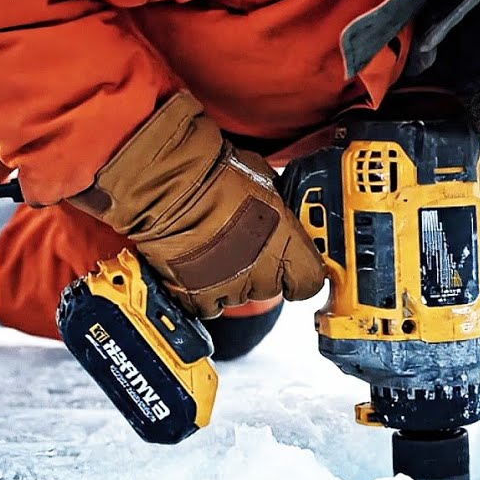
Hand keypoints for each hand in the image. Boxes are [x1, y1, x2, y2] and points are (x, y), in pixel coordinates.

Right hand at [68, 92, 325, 317]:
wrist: (170, 185)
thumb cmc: (217, 175)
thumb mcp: (265, 181)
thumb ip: (278, 206)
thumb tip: (279, 206)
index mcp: (286, 246)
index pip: (310, 281)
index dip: (301, 273)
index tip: (293, 264)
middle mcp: (260, 273)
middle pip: (271, 288)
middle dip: (262, 271)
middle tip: (246, 245)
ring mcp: (227, 287)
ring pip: (239, 296)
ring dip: (232, 280)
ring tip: (217, 251)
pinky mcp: (194, 295)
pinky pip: (205, 304)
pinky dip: (201, 292)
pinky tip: (196, 267)